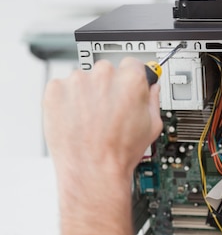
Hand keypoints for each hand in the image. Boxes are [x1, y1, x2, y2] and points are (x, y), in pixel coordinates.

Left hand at [43, 58, 162, 185]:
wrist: (93, 170)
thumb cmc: (120, 153)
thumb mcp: (152, 127)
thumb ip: (152, 101)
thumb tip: (152, 90)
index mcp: (130, 80)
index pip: (131, 64)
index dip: (129, 78)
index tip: (125, 87)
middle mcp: (103, 75)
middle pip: (105, 71)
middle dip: (106, 88)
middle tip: (106, 112)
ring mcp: (77, 82)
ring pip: (82, 80)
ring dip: (85, 95)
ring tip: (89, 121)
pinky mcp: (55, 91)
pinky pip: (61, 88)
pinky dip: (65, 101)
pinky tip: (75, 120)